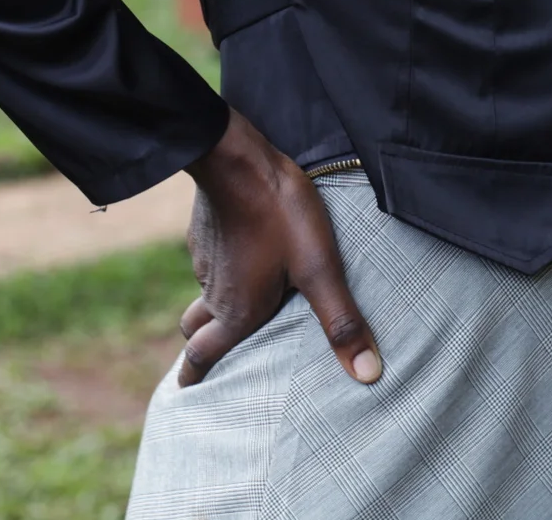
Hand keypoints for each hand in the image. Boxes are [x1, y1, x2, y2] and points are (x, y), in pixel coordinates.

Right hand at [177, 110, 380, 388]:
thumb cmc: (280, 213)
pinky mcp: (204, 231)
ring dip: (212, 309)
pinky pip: (208, 263)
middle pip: (195, 330)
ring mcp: (205, 259)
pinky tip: (240, 260)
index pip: (203, 356)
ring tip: (233, 313)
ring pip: (202, 295)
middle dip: (200, 348)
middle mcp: (214, 292)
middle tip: (208, 360)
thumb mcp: (319, 268)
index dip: (194, 379)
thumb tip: (367, 374)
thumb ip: (341, 321)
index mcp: (236, 311)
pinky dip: (219, 273)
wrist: (237, 156)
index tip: (184, 395)